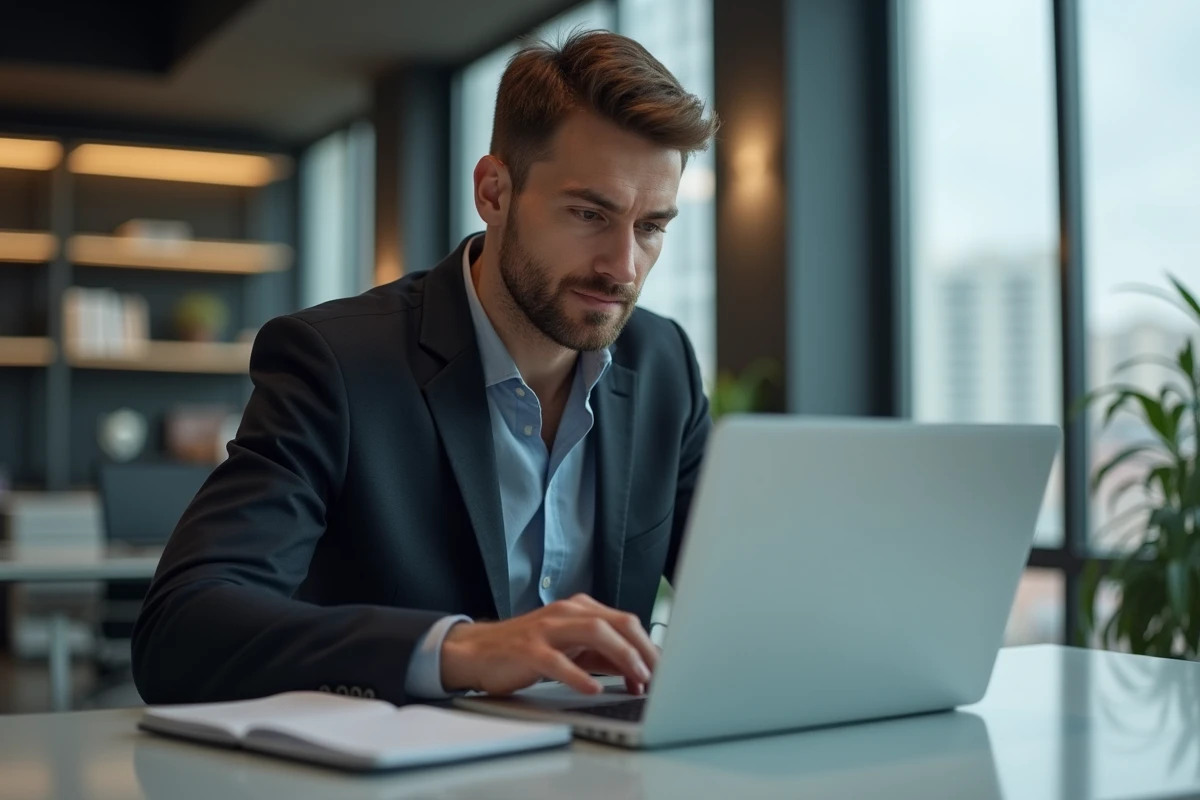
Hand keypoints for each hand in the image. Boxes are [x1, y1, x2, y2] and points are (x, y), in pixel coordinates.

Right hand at [440, 594, 658, 695]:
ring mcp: (547, 630)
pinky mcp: (528, 650)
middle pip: (617, 623)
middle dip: (643, 649)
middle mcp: (567, 613)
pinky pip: (558, 661)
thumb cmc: (528, 650)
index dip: (648, 647)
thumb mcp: (571, 648)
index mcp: (580, 610)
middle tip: (660, 676)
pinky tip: (593, 690)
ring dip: (621, 656)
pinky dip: (578, 676)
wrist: (478, 651)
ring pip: (594, 633)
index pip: (625, 622)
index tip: (665, 671)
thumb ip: (603, 656)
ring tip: (637, 678)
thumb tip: (639, 673)